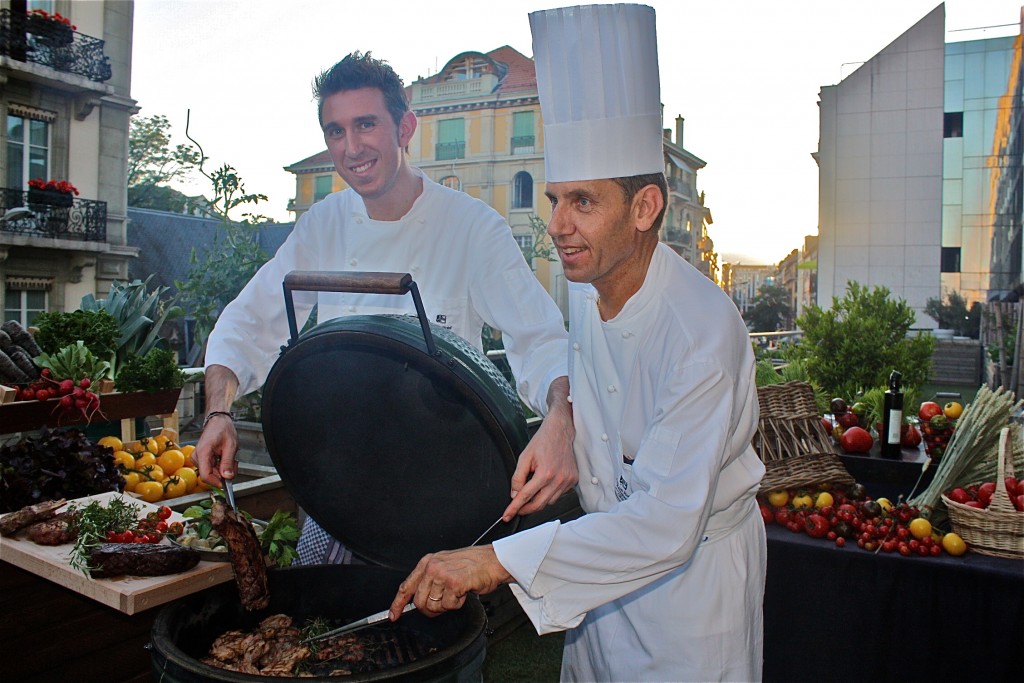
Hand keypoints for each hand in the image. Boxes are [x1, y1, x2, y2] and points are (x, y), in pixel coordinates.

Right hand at [194, 414, 238, 486]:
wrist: (218, 421)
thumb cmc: (223, 429)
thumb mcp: (230, 446)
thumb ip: (228, 462)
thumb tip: (227, 477)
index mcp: (203, 452)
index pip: (205, 475)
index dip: (216, 482)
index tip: (226, 484)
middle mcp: (197, 456)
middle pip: (210, 475)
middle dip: (224, 473)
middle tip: (234, 464)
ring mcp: (198, 458)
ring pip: (211, 473)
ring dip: (223, 469)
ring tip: (231, 458)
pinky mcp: (201, 459)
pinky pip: (211, 468)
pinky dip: (220, 466)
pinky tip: (225, 458)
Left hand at [389, 546, 511, 618]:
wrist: (493, 560)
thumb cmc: (473, 564)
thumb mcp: (445, 565)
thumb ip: (430, 579)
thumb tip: (418, 599)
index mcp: (427, 562)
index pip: (406, 586)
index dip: (398, 603)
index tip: (393, 615)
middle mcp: (432, 567)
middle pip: (420, 602)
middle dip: (431, 609)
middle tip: (444, 603)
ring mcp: (442, 574)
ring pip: (434, 606)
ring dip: (447, 605)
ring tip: (457, 592)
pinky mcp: (454, 583)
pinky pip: (449, 605)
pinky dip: (458, 604)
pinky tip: (464, 592)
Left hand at [503, 377, 576, 518]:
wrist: (560, 431)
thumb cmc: (543, 441)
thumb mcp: (524, 457)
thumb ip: (518, 478)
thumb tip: (514, 495)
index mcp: (545, 473)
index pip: (525, 496)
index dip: (514, 508)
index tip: (507, 516)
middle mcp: (558, 480)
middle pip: (539, 505)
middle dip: (525, 510)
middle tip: (516, 509)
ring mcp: (567, 481)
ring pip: (549, 502)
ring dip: (538, 502)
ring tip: (530, 493)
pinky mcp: (573, 481)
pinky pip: (558, 495)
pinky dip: (549, 495)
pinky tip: (544, 486)